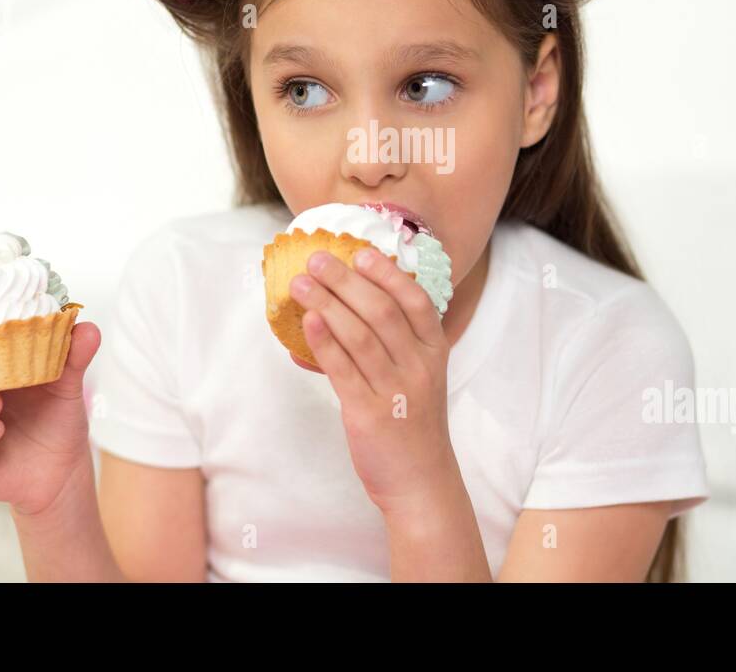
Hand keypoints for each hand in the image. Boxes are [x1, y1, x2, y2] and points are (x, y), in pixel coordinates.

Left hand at [292, 247, 460, 514]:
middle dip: (346, 280)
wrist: (421, 481)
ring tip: (301, 284)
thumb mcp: (418, 376)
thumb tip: (347, 303)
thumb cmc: (413, 422)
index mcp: (434, 352)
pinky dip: (324, 342)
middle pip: (382, 311)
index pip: (416, 301)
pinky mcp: (368, 414)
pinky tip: (308, 321)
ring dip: (327, 303)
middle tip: (318, 259)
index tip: (362, 254)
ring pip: (360, 335)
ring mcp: (395, 390)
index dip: (388, 274)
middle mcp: (418, 367)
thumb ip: (394, 342)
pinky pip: (343, 370)